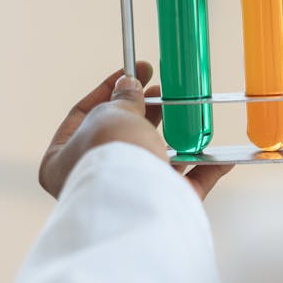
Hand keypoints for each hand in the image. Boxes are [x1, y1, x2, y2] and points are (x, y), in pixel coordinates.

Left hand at [39, 61, 232, 199]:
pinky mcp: (158, 211)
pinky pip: (183, 187)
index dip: (109, 88)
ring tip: (190, 117)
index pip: (82, 114)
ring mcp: (125, 198)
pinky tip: (221, 157)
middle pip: (120, 138)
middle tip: (162, 92)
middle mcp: (91, 182)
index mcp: (61, 159)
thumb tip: (128, 85)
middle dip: (145, 112)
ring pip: (153, 163)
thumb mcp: (113, 113)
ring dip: (174, 141)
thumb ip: (122, 98)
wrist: (134, 201)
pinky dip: (202, 171)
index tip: (133, 71)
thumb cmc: (111, 154)